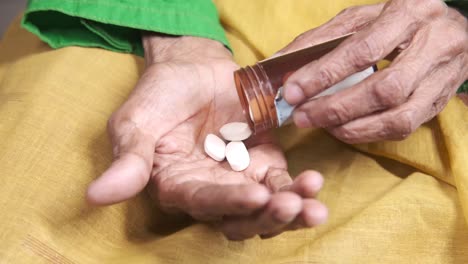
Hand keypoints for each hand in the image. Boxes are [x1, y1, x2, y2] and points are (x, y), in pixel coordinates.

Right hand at [86, 34, 327, 239]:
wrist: (194, 68)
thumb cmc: (160, 94)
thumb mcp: (136, 121)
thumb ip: (128, 160)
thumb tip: (96, 197)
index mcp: (177, 186)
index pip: (203, 203)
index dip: (228, 204)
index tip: (254, 195)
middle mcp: (210, 191)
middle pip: (240, 219)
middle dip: (267, 217)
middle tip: (291, 205)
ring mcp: (240, 180)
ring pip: (266, 209)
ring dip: (291, 210)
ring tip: (312, 199)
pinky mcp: (264, 163)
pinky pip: (283, 183)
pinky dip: (300, 188)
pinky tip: (314, 183)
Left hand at [279, 0, 467, 142]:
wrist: (452, 30)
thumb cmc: (397, 22)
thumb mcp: (360, 19)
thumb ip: (320, 40)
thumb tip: (279, 63)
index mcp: (409, 14)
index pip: (362, 50)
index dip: (323, 74)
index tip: (292, 91)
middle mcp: (434, 45)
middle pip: (382, 90)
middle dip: (335, 108)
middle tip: (302, 116)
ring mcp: (441, 78)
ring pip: (397, 117)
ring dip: (351, 127)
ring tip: (320, 125)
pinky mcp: (440, 103)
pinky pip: (403, 128)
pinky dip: (367, 132)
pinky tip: (344, 128)